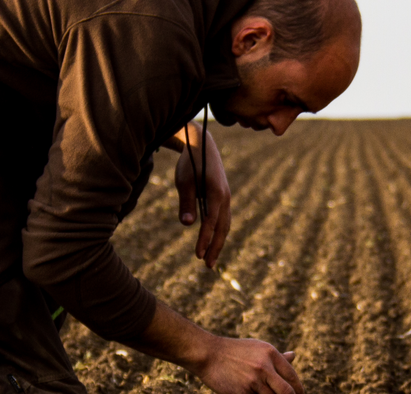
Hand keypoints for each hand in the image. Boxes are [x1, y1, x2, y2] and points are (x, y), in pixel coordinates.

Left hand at [175, 127, 231, 268]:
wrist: (201, 144)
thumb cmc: (190, 163)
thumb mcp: (184, 181)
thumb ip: (186, 202)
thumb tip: (187, 224)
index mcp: (216, 193)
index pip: (211, 222)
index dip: (204, 240)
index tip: (197, 255)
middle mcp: (225, 197)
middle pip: (222, 228)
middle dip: (215, 247)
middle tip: (207, 265)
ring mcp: (226, 197)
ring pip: (225, 225)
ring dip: (218, 242)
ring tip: (210, 259)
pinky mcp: (223, 196)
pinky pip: (224, 218)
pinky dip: (220, 232)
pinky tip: (213, 241)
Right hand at [189, 337, 303, 393]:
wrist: (208, 354)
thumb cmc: (234, 351)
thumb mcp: (257, 347)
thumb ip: (276, 356)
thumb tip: (293, 356)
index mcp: (271, 354)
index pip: (292, 377)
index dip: (298, 390)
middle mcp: (264, 367)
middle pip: (287, 392)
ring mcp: (253, 381)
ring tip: (266, 393)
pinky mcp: (241, 392)